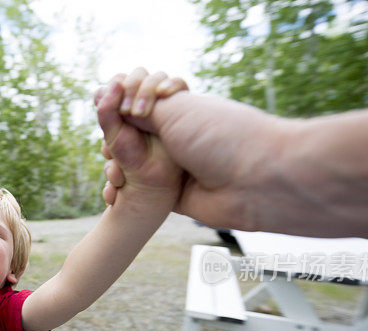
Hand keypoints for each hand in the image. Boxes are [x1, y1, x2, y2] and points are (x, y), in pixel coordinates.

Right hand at [96, 74, 284, 229]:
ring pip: (130, 161)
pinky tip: (115, 190)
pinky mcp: (171, 195)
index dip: (124, 101)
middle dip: (113, 135)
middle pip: (129, 131)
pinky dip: (122, 190)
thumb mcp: (175, 110)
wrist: (256, 182)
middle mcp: (176, 134)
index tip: (125, 109)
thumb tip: (112, 100)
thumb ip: (139, 105)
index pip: (137, 99)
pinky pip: (138, 190)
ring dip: (115, 163)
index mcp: (180, 108)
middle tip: (111, 142)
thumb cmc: (221, 138)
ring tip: (114, 167)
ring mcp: (173, 165)